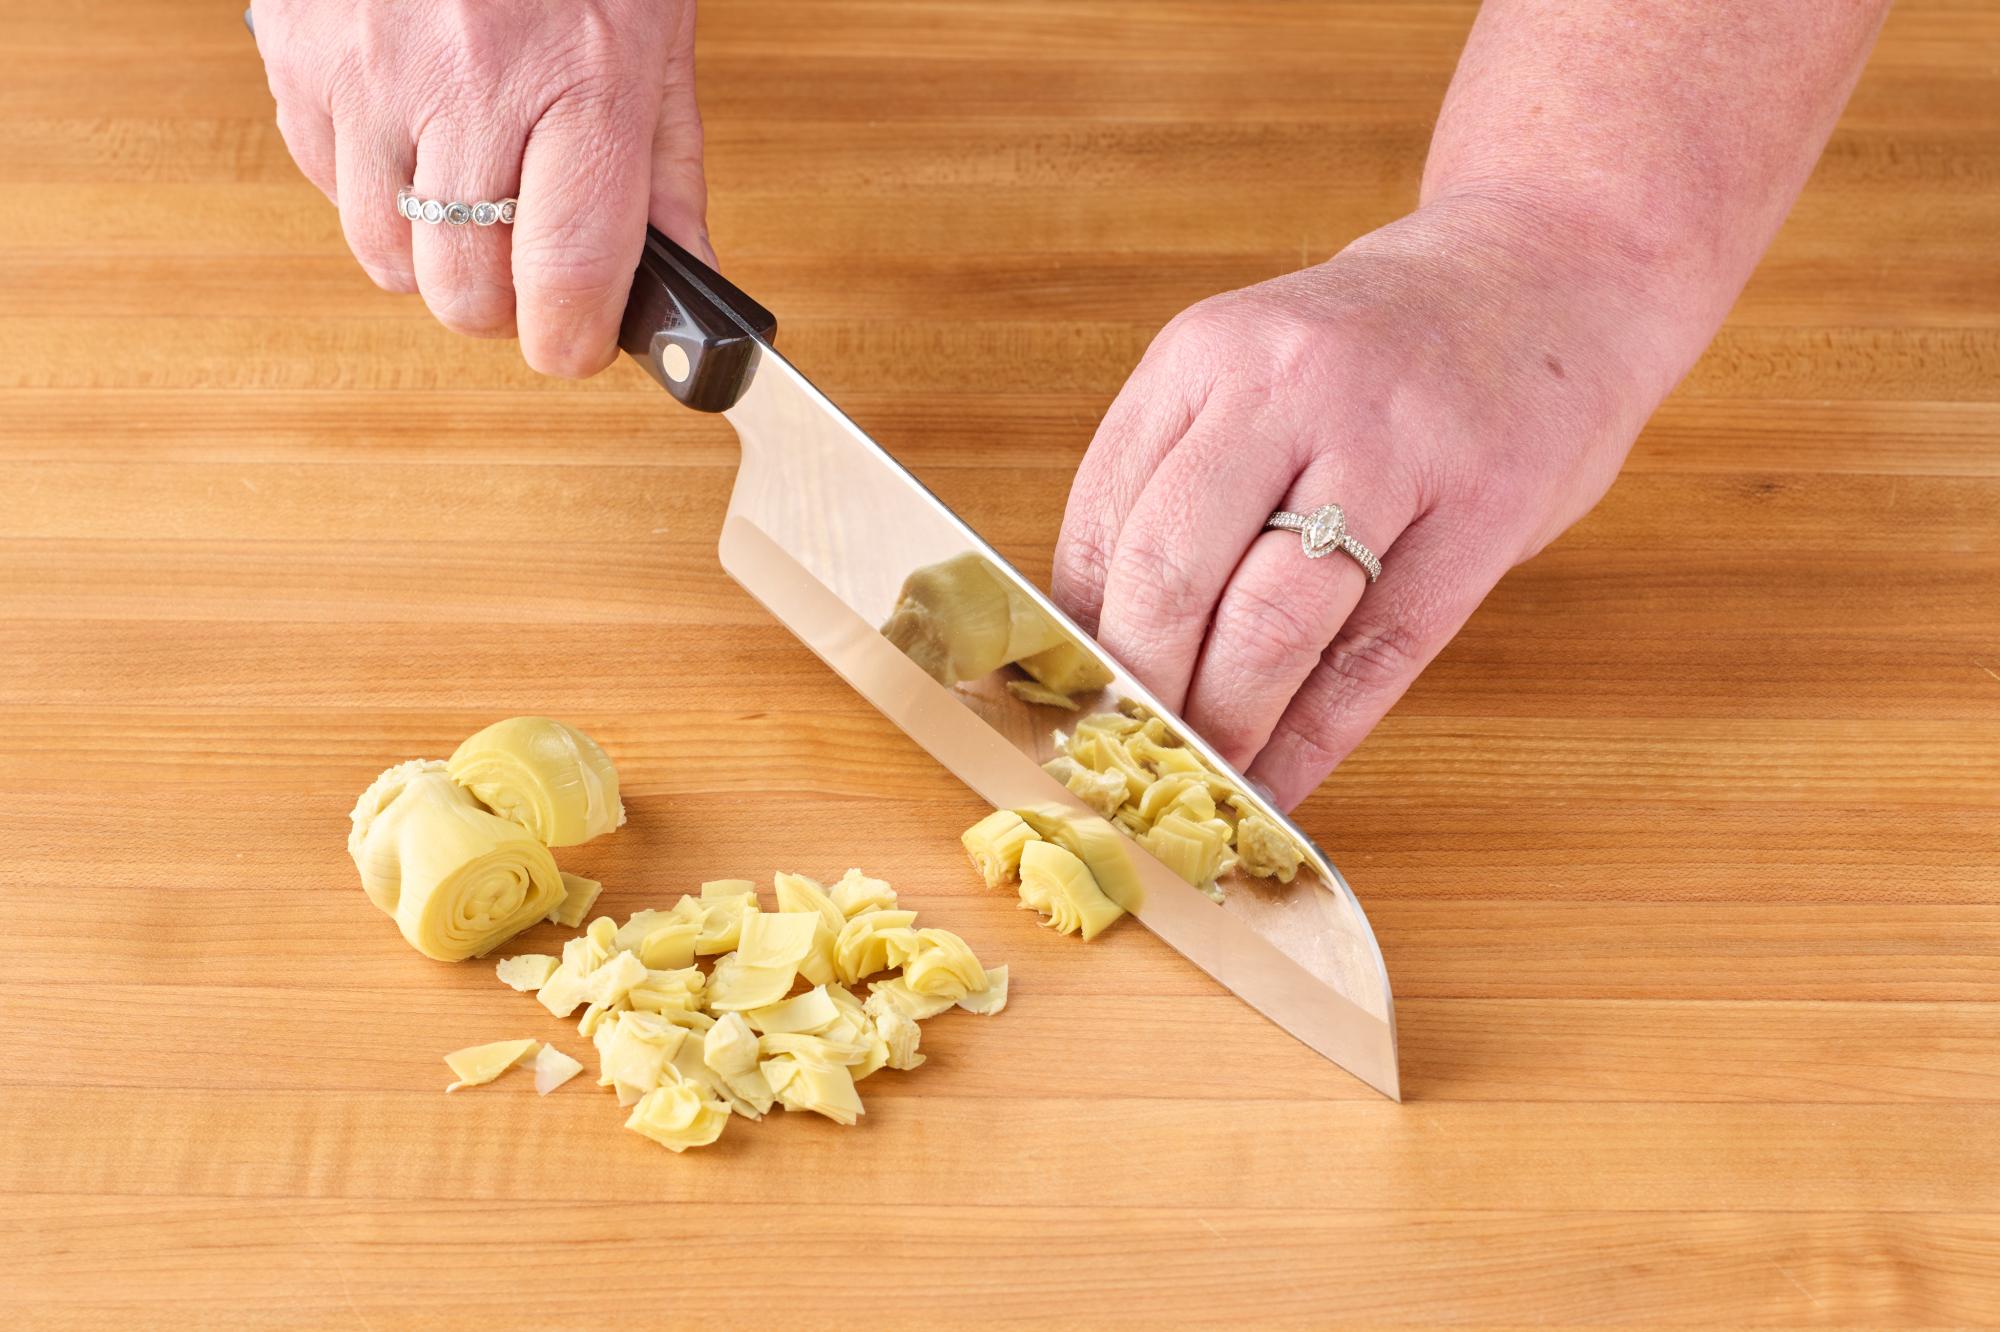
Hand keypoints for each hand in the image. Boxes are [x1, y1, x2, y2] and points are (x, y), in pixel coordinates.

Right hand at [251, 0, 709, 375]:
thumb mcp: (653, 45)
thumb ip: (668, 179)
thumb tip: (692, 292)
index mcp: (582, 78)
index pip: (567, 275)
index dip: (572, 340)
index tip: (577, 343)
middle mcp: (469, 78)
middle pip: (465, 291)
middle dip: (503, 300)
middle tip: (528, 256)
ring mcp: (369, 68)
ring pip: (386, 257)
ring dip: (432, 250)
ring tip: (470, 179)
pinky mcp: (297, 54)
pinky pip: (327, 186)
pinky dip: (373, 186)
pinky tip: (414, 127)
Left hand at [1053, 198, 1667, 808]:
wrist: (1554, 265)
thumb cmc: (1385, 349)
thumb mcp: (1256, 373)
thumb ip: (1181, 480)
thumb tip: (1098, 643)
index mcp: (1205, 354)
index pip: (1102, 524)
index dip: (1073, 642)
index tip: (1065, 714)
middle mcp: (1286, 386)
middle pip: (1171, 575)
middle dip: (1139, 694)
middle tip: (1126, 764)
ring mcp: (1390, 445)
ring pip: (1269, 623)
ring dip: (1224, 728)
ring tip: (1203, 785)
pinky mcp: (1481, 509)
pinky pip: (1377, 654)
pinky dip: (1316, 737)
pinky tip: (1285, 784)